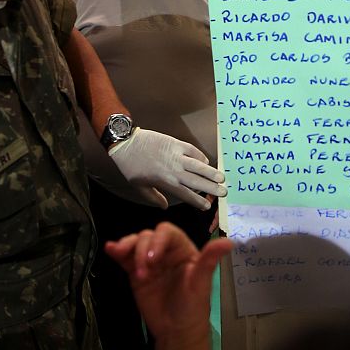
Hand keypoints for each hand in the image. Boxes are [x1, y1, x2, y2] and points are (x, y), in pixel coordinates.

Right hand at [105, 222, 233, 342]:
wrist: (176, 332)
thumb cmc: (193, 307)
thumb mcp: (201, 284)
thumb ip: (209, 260)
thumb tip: (229, 242)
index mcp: (184, 250)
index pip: (168, 233)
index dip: (158, 240)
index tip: (152, 258)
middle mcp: (166, 251)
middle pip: (148, 236)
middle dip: (142, 249)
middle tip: (143, 270)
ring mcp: (149, 261)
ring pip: (135, 243)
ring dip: (128, 248)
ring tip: (123, 259)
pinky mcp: (135, 272)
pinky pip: (125, 257)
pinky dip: (117, 251)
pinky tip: (110, 249)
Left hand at [108, 128, 226, 210]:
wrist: (126, 143)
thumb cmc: (130, 166)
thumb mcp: (139, 186)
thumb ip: (153, 197)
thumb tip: (164, 206)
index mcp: (165, 182)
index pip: (186, 195)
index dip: (198, 201)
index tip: (207, 206)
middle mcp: (174, 170)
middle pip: (197, 181)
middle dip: (212, 188)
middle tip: (223, 192)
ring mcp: (176, 155)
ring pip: (198, 166)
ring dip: (211, 172)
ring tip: (222, 177)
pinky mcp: (175, 143)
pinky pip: (192, 150)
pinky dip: (201, 156)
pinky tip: (206, 161)